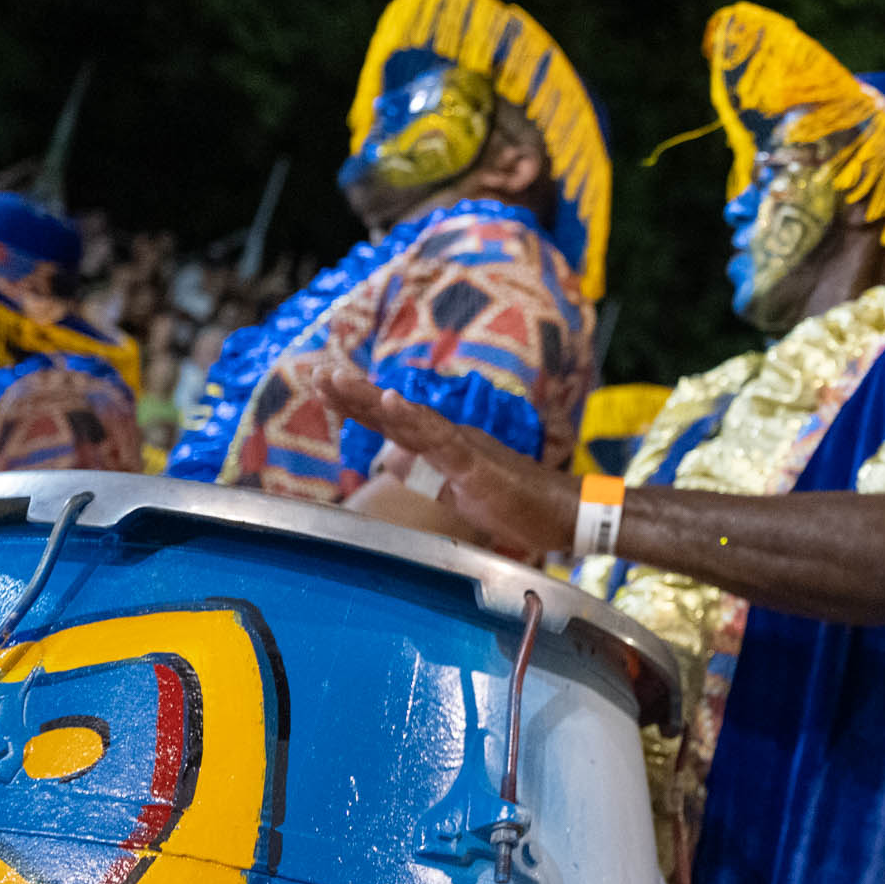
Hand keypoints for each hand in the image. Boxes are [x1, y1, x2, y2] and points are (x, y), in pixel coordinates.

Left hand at [317, 367, 575, 556]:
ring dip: (370, 398)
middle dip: (351, 392)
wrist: (568, 513)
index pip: (392, 423)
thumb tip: (407, 489)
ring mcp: (462, 448)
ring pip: (409, 419)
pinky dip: (414, 418)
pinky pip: (440, 439)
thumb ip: (436, 488)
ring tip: (337, 379)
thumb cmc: (522, 509)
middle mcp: (450, 439)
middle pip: (392, 414)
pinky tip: (391, 401)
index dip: (357, 403)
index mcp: (443, 449)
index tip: (325, 383)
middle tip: (316, 370)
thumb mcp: (465, 501)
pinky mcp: (475, 464)